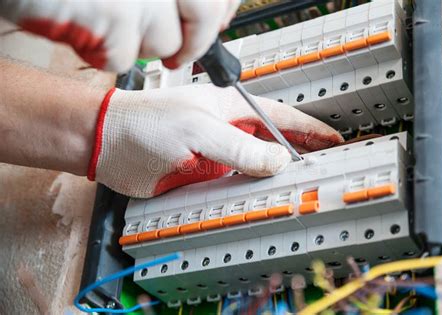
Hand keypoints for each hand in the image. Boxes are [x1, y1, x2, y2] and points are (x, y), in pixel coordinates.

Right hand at [2, 0, 238, 71]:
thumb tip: (216, 16)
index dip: (219, 12)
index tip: (216, 22)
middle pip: (204, 16)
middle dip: (192, 42)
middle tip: (178, 54)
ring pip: (164, 42)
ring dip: (138, 43)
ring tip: (109, 23)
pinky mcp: (110, 14)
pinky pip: (123, 56)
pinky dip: (104, 52)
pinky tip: (86, 30)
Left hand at [88, 84, 343, 197]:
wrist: (105, 143)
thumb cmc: (144, 124)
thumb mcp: (197, 131)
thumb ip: (237, 147)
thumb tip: (277, 159)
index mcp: (229, 109)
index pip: (279, 117)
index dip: (308, 129)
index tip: (331, 140)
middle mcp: (226, 131)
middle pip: (271, 144)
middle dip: (298, 155)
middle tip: (324, 169)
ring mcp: (215, 154)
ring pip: (254, 168)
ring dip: (274, 178)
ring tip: (301, 189)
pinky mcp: (202, 175)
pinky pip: (233, 185)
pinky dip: (249, 193)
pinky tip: (261, 200)